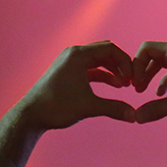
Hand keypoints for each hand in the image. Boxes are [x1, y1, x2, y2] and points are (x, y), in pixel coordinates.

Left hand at [15, 41, 136, 130]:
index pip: (111, 49)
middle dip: (120, 65)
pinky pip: (89, 68)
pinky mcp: (67, 71)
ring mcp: (69, 62)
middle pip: (105, 52)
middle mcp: (73, 54)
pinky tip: (113, 86)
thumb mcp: (89, 106)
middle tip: (130, 81)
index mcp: (78, 55)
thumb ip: (114, 108)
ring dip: (112, 70)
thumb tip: (134, 117)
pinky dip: (102, 75)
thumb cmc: (57, 107)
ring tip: (124, 85)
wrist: (32, 114)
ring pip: (97, 60)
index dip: (126, 62)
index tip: (132, 79)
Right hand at [130, 41, 166, 123]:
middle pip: (152, 56)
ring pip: (162, 65)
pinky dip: (164, 82)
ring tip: (144, 92)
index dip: (136, 65)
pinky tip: (160, 95)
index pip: (146, 49)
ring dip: (151, 76)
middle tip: (136, 89)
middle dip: (142, 71)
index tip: (134, 84)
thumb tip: (135, 118)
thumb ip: (155, 109)